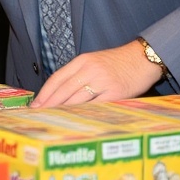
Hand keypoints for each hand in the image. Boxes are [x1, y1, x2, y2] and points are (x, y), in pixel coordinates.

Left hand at [30, 40, 163, 106]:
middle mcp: (91, 69)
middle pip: (64, 89)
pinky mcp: (115, 93)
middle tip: (38, 114)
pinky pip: (96, 106)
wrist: (144, 59)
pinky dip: (84, 114)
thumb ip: (79, 74)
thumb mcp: (95, 61)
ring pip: (77, 99)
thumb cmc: (117, 62)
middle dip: (49, 103)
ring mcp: (103, 81)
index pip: (58, 77)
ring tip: (53, 119)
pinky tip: (76, 121)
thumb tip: (59, 93)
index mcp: (83, 61)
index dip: (45, 92)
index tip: (35, 104)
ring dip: (63, 110)